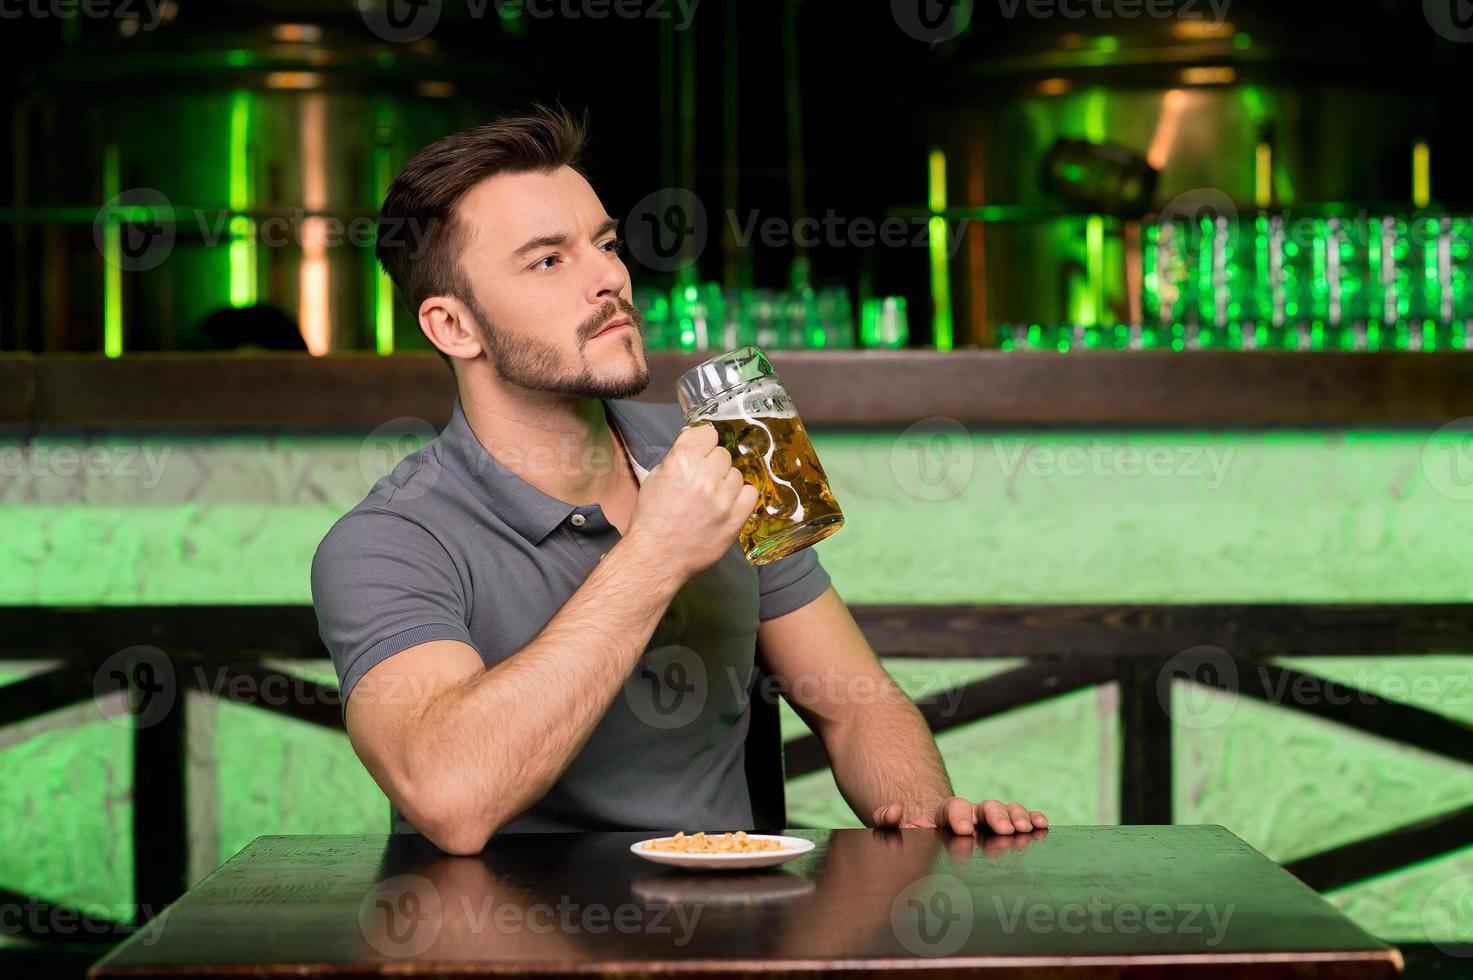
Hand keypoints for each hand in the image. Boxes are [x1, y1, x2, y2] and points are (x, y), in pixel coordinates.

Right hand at [623, 423, 758, 582]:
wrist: (656, 557)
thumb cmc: (652, 518)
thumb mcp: (656, 477)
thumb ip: (679, 456)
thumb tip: (698, 440)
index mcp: (681, 462)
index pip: (708, 433)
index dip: (703, 444)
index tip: (701, 453)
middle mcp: (704, 477)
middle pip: (723, 455)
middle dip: (713, 465)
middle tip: (702, 482)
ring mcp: (722, 499)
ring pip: (737, 474)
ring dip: (726, 483)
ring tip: (711, 499)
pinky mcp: (735, 519)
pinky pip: (750, 494)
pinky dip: (740, 498)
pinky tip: (726, 506)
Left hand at [872, 797, 1047, 835]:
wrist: (921, 827)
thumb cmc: (910, 832)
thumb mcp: (896, 826)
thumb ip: (888, 819)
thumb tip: (895, 812)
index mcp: (942, 814)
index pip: (953, 808)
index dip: (959, 816)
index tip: (964, 830)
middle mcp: (968, 813)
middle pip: (984, 807)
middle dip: (996, 816)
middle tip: (1003, 830)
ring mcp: (985, 820)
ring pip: (1004, 812)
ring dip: (1016, 817)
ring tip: (1027, 827)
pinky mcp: (998, 827)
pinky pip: (1018, 820)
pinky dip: (1030, 818)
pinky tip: (1041, 824)